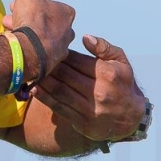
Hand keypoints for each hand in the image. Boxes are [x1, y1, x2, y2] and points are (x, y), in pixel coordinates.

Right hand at [4, 0, 74, 76]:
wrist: (30, 51)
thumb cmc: (33, 20)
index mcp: (67, 14)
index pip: (49, 6)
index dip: (33, 4)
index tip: (20, 5)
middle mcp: (68, 32)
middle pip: (43, 22)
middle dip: (25, 18)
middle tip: (11, 17)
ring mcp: (60, 49)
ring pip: (38, 37)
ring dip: (23, 31)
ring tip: (8, 29)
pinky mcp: (51, 63)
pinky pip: (36, 51)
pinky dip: (26, 47)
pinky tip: (15, 44)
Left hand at [30, 35, 144, 141]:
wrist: (131, 118)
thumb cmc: (123, 84)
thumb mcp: (122, 61)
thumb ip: (104, 48)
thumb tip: (85, 37)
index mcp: (107, 74)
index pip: (76, 60)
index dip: (60, 54)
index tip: (47, 48)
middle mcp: (99, 92)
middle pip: (65, 75)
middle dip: (48, 66)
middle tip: (33, 57)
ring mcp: (90, 109)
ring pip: (59, 91)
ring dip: (42, 81)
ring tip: (29, 72)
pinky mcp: (82, 123)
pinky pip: (59, 108)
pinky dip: (44, 98)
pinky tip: (34, 90)